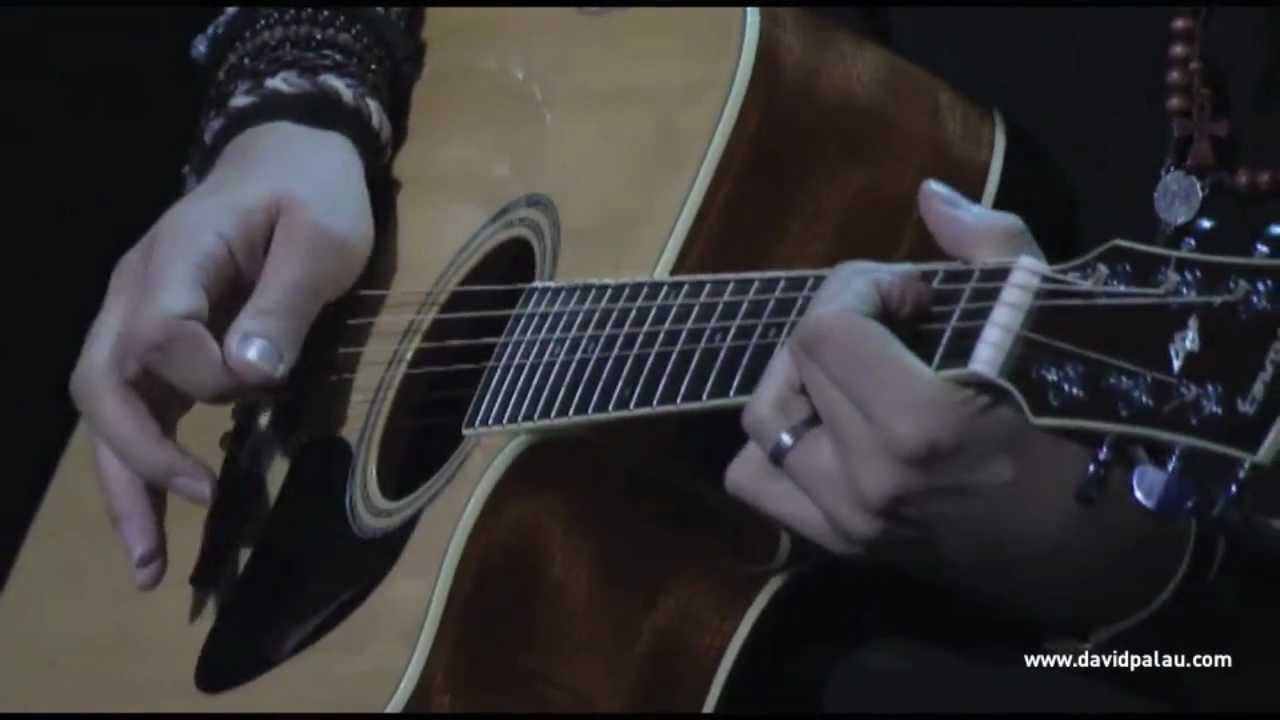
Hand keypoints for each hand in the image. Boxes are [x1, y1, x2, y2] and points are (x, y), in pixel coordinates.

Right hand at [69, 122, 374, 589]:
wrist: (290, 152)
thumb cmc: (312, 190)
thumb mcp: (322, 238)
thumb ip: (285, 303)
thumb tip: (250, 376)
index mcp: (173, 259)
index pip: (160, 339)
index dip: (206, 376)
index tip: (263, 383)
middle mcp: (135, 293)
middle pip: (102, 386)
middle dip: (131, 466)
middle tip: (165, 543)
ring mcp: (140, 316)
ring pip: (106, 408)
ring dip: (123, 485)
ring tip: (147, 566)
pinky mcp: (161, 338)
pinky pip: (137, 405)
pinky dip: (143, 462)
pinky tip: (163, 513)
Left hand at [729, 179, 1191, 629]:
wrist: (1096, 541)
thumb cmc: (1080, 419)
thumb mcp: (1047, 317)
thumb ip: (986, 245)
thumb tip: (926, 193)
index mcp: (920, 423)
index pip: (826, 327)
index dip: (863, 287)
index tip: (916, 294)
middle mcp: (869, 479)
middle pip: (793, 366)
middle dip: (834, 324)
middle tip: (886, 325)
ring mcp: (849, 520)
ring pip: (761, 425)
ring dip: (796, 383)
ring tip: (851, 374)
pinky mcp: (840, 544)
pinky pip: (759, 483)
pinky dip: (775, 448)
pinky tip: (827, 427)